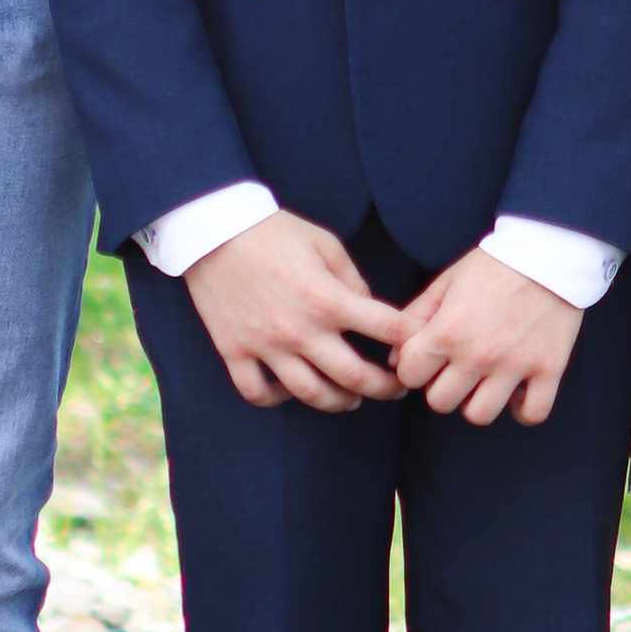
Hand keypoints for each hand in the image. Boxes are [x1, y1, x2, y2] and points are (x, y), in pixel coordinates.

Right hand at [184, 208, 410, 410]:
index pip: (387, 329)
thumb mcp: (324, 243)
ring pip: (311, 393)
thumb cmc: (273, 231)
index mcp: (328, 299)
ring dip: (340, 401)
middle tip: (397, 388)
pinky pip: (258, 392)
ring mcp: (266, 346)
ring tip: (351, 399)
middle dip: (385, 388)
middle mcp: (301, 330)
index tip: (418, 345)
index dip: (412, 339)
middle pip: (355, 377)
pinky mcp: (235, 351)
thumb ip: (353, 279)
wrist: (212, 230)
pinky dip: (277, 398)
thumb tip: (371, 308)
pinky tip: (290, 389)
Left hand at [394, 248, 582, 426]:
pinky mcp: (549, 368)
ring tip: (485, 380)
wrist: (549, 249)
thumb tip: (394, 356)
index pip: (409, 375)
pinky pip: (532, 413)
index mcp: (447, 330)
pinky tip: (517, 391)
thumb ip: (416, 316)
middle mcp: (478, 354)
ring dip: (478, 401)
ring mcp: (515, 365)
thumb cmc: (493, 264)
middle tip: (455, 369)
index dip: (415, 367)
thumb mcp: (446, 281)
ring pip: (480, 415)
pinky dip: (522, 409)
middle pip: (440, 402)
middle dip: (442, 387)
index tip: (428, 357)